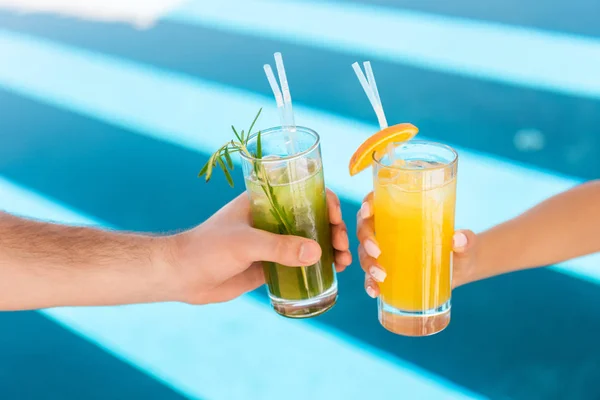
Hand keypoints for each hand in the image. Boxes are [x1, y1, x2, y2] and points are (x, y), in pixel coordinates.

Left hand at [165, 190, 351, 304]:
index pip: (304, 192)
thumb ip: (278, 247)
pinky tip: (332, 273)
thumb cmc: (208, 248)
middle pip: (313, 217)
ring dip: (331, 248)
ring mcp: (273, 242)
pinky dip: (318, 266)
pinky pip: (300, 263)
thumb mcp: (244, 243)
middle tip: (341, 246)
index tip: (335, 219)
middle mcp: (273, 218)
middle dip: (333, 229)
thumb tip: (318, 253)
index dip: (325, 201)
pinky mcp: (271, 264)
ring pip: (310, 240)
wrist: (182, 276)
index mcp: (265, 200)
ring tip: (344, 263)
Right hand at [356, 192, 476, 297]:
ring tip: (381, 275)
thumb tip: (459, 239)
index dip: (367, 204)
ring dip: (367, 263)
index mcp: (401, 213)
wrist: (461, 270)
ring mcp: (385, 253)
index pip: (377, 202)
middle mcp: (388, 230)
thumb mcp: (465, 242)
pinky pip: (371, 276)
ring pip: (364, 253)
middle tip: (377, 251)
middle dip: (366, 238)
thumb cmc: (459, 247)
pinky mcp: (387, 272)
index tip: (368, 212)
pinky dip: (369, 283)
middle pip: (365, 228)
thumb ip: (466, 239)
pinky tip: (375, 291)